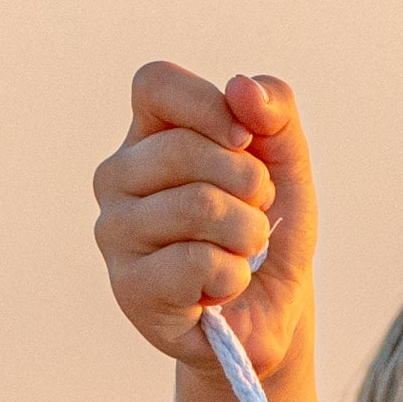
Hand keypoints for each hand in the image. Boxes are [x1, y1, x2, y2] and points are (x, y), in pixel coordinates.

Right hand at [93, 63, 316, 375]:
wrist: (271, 317)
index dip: (210, 106)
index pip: (155, 84)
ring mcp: (115, 231)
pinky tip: (222, 290)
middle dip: (250, 186)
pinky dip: (234, 276)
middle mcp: (117, 177)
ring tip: (240, 254)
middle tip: (255, 218)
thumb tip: (243, 88)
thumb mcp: (287, 167)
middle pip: (188, 149)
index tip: (247, 142)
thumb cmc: (269, 236)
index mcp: (146, 136)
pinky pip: (198, 261)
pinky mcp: (130, 287)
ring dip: (248, 235)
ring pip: (200, 205)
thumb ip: (274, 113)